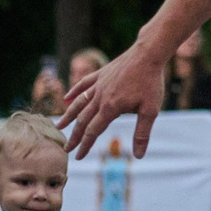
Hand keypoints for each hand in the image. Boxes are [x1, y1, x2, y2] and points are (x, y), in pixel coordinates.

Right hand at [61, 38, 168, 157]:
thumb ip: (142, 133)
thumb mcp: (150, 111)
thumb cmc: (151, 82)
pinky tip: (67, 98)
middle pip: (82, 120)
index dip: (85, 146)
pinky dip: (74, 92)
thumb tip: (139, 156)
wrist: (148, 53)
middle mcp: (99, 97)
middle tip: (66, 148)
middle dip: (74, 136)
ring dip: (68, 116)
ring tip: (59, 126)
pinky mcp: (101, 74)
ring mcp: (98, 84)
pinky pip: (83, 84)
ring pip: (79, 102)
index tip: (78, 157)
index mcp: (110, 108)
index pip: (93, 131)